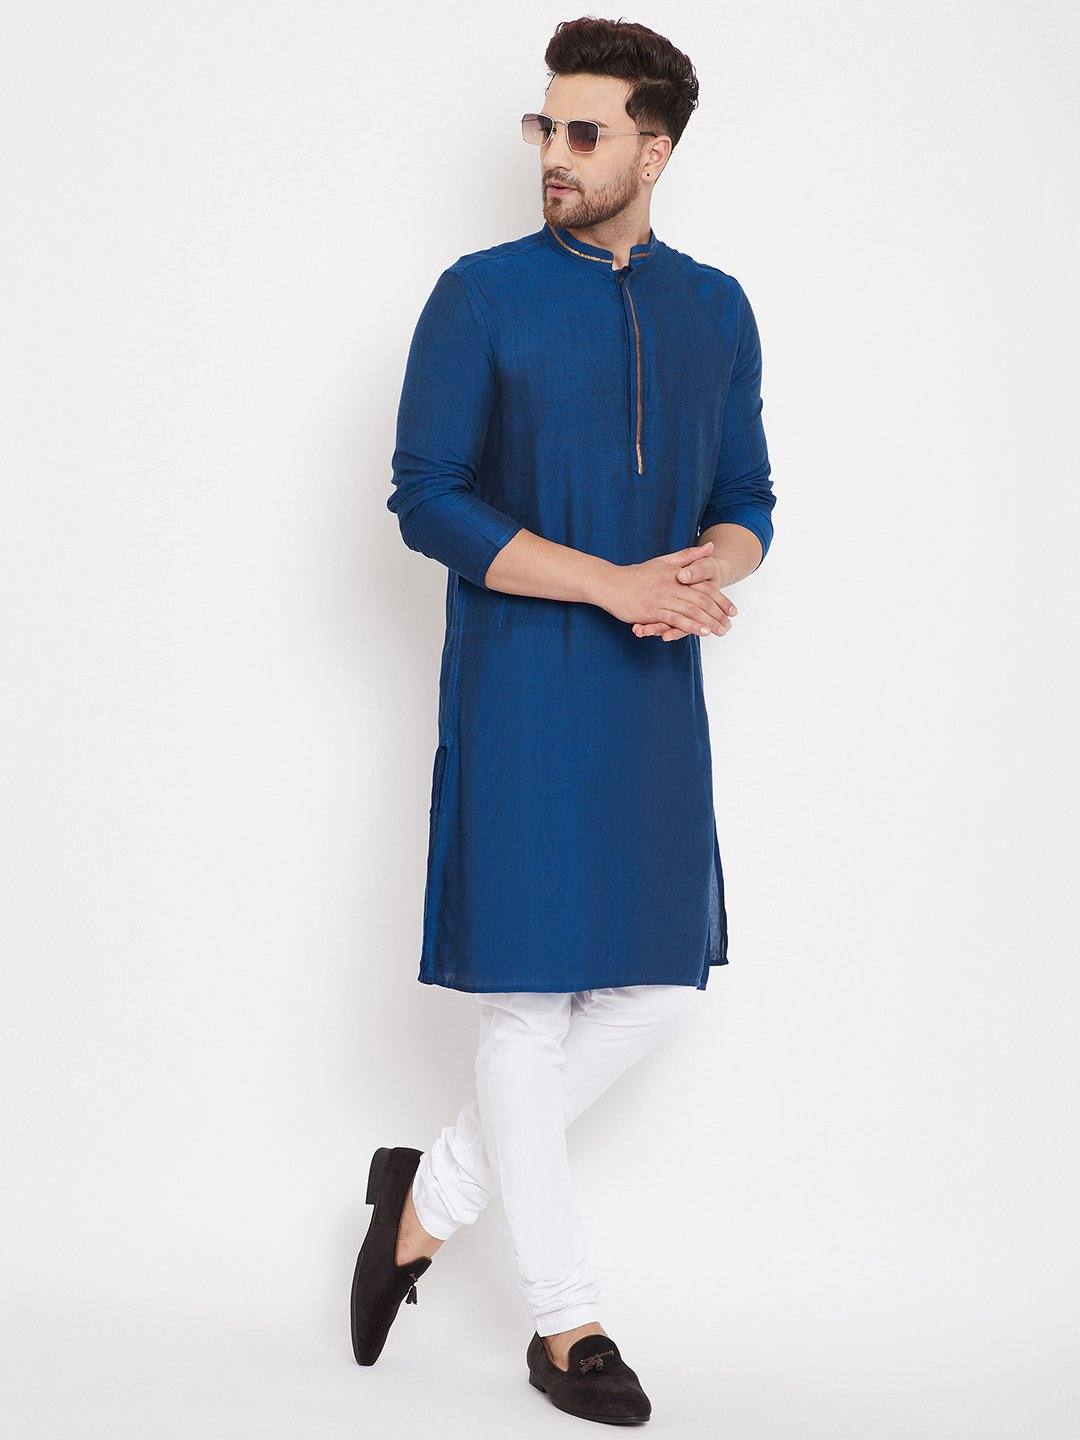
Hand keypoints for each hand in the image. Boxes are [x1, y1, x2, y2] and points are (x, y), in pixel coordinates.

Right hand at [596, 541, 734, 639]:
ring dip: (708, 622)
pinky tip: (702, 632)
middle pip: (702, 600)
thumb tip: (710, 546)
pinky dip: (690, 625)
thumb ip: (688, 556)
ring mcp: (663, 598)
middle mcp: (673, 586)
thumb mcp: (664, 561)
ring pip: (692, 610)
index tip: (733, 611)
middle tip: (730, 626)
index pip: (705, 588)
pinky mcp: (653, 610)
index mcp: (677, 575)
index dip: (721, 600)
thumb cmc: (636, 575)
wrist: (610, 583)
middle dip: (718, 614)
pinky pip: (675, 619)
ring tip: (721, 631)